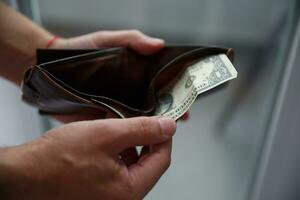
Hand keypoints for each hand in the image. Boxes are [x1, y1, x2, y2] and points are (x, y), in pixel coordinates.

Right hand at [0, 117, 175, 199]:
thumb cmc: (56, 160)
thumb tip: (168, 127)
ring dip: (127, 143)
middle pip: (147, 162)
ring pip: (131, 163)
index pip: (162, 159)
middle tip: (134, 119)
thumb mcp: (106, 135)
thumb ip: (142, 130)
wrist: (23, 175)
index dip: (163, 136)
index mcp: (130, 190)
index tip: (161, 120)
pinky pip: (117, 168)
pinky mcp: (100, 190)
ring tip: (114, 126)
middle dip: (142, 138)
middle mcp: (122, 198)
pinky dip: (115, 151)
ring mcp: (111, 196)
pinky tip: (104, 139)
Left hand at [50, 30, 189, 122]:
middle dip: (169, 111)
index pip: (160, 83)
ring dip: (153, 125)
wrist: (50, 71)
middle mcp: (129, 93)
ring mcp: (116, 108)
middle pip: (154, 104)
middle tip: (181, 117)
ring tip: (166, 131)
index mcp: (134, 74)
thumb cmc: (80, 51)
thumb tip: (159, 44)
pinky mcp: (103, 121)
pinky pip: (120, 129)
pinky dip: (131, 134)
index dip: (175, 90)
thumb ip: (131, 40)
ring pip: (140, 119)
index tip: (187, 98)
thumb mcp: (107, 40)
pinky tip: (142, 139)